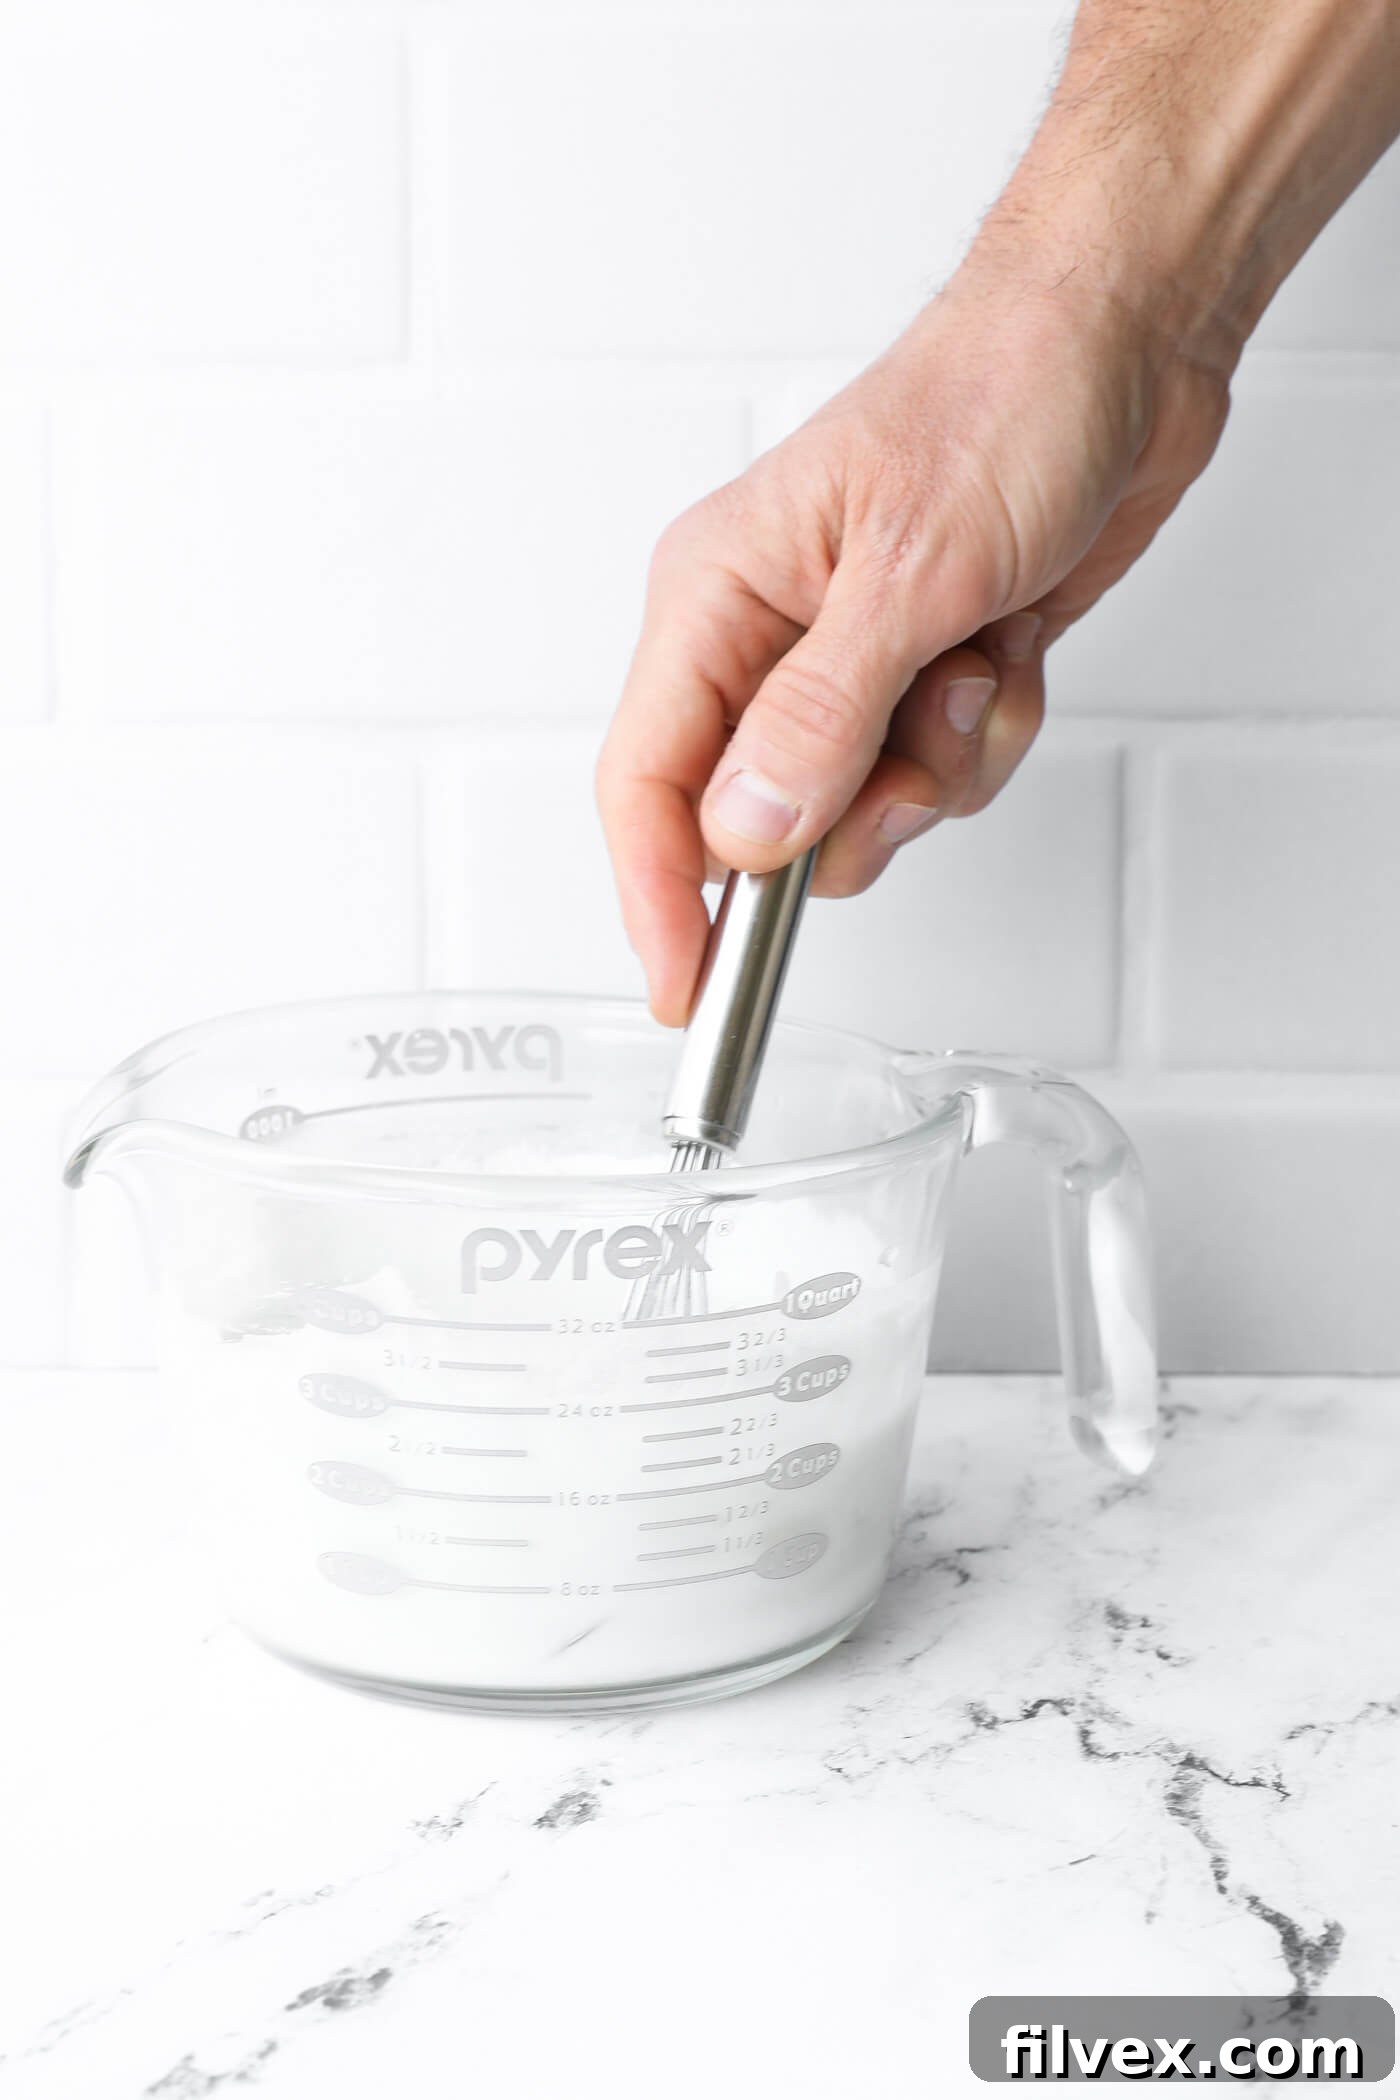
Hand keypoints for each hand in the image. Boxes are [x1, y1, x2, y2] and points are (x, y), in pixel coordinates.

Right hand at [597, 248, 1230, 1021]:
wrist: (1122, 344)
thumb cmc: (999, 400)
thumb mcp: (907, 570)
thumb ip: (817, 718)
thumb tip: (745, 836)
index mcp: (715, 598)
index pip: (647, 781)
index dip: (658, 897)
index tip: (684, 989)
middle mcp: (767, 640)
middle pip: (762, 819)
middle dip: (856, 810)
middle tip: (909, 747)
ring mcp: (848, 665)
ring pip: (864, 809)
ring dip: (940, 763)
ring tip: (974, 659)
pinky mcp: (922, 676)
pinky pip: (937, 775)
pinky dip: (986, 734)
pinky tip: (1006, 649)